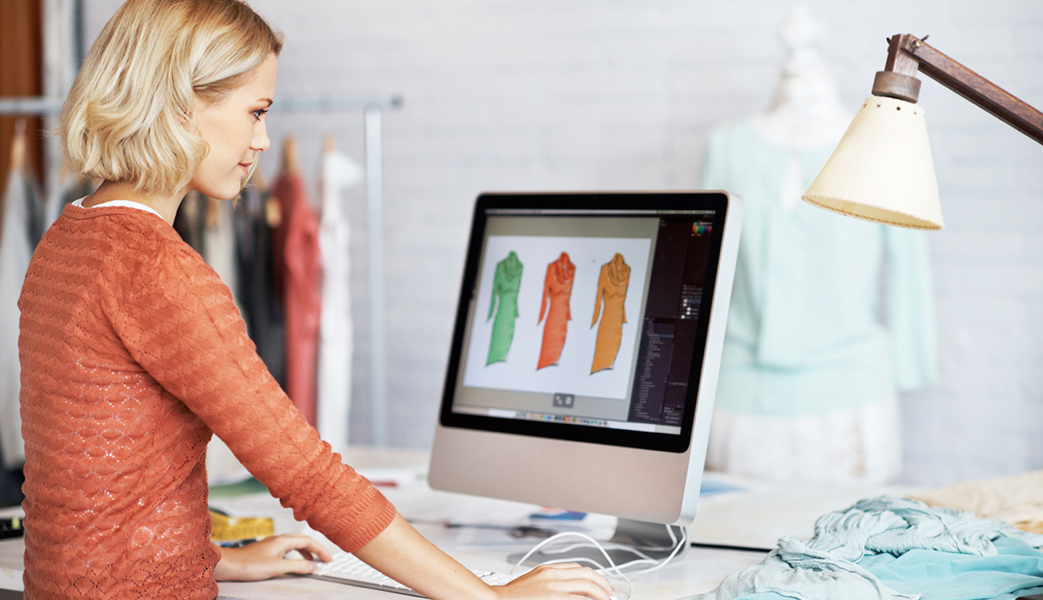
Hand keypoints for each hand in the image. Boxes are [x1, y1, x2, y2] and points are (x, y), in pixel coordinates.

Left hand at [214, 533, 332, 580]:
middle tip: (324, 558)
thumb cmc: (248, 564)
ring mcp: (272, 544)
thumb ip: (297, 566)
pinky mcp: (267, 550)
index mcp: (283, 541)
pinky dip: (295, 554)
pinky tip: (293, 561)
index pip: (308, 541)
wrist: (230, 564)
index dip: (320, 550)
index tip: (328, 558)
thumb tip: (312, 566)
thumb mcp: (277, 568)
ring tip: (311, 561)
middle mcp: (278, 540)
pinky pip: (287, 548)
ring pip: (294, 544)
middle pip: (303, 540)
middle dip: (315, 549)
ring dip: (305, 551)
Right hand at [491, 563, 616, 599]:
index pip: (579, 568)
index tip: (601, 585)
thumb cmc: (513, 597)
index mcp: (548, 569)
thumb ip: (552, 580)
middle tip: (611, 593)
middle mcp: (552, 575)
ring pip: (587, 586)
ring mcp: (553, 586)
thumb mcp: (534, 581)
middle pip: (587, 575)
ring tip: (607, 599)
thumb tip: (571, 588)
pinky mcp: (553, 598)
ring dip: (601, 593)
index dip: (594, 576)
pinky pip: (578, 599)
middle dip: (603, 584)